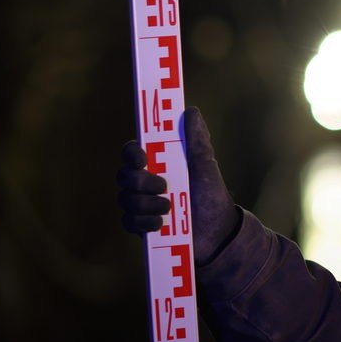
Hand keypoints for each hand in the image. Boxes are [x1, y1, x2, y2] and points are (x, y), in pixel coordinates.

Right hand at [116, 107, 239, 263]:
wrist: (216, 231)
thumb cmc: (211, 193)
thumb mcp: (206, 166)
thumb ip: (197, 140)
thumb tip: (191, 111)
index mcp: (158, 163)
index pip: (131, 152)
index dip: (130, 153)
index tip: (142, 159)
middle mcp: (145, 182)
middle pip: (124, 176)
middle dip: (141, 182)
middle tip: (164, 187)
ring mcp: (141, 204)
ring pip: (125, 200)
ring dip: (147, 204)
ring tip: (169, 208)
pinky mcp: (140, 225)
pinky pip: (128, 221)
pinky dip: (144, 222)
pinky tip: (160, 224)